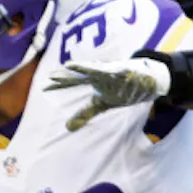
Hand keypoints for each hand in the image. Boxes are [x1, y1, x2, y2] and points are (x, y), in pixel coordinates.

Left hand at [45, 57, 171, 130]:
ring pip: (100, 70)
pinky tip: (117, 70)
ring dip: (87, 68)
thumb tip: (67, 127)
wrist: (148, 79)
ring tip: (72, 65)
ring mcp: (115, 72)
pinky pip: (124, 72)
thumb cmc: (121, 89)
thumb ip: (85, 113)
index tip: (44, 88)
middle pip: (81, 74)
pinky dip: (120, 71)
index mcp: (94, 81)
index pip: (73, 82)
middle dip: (68, 74)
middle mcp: (101, 74)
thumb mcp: (102, 103)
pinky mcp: (130, 72)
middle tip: (51, 75)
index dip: (59, 85)